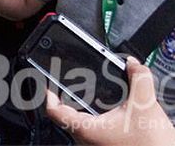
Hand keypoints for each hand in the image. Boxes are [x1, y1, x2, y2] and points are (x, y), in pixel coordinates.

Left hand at [46, 56, 174, 145]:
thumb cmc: (152, 145)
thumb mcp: (145, 105)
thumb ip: (139, 78)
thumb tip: (133, 64)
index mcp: (86, 130)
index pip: (54, 111)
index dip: (48, 94)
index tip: (48, 82)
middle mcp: (85, 140)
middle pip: (64, 114)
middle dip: (65, 96)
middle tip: (67, 81)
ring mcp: (94, 145)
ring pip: (77, 123)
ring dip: (80, 106)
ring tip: (85, 91)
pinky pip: (91, 129)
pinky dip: (93, 115)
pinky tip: (104, 107)